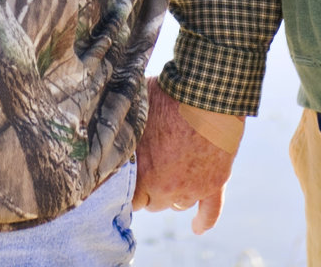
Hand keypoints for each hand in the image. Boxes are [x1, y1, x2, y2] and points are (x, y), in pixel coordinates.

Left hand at [132, 76, 239, 233]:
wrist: (207, 94)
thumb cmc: (168, 98)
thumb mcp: (137, 113)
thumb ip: (123, 132)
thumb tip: (104, 132)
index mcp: (144, 174)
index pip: (129, 199)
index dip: (129, 187)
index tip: (130, 177)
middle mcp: (167, 188)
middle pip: (153, 204)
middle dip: (150, 190)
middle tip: (152, 171)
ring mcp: (193, 188)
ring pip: (178, 205)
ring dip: (173, 195)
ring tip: (173, 177)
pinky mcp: (216, 183)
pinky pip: (210, 211)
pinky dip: (204, 221)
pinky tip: (197, 228)